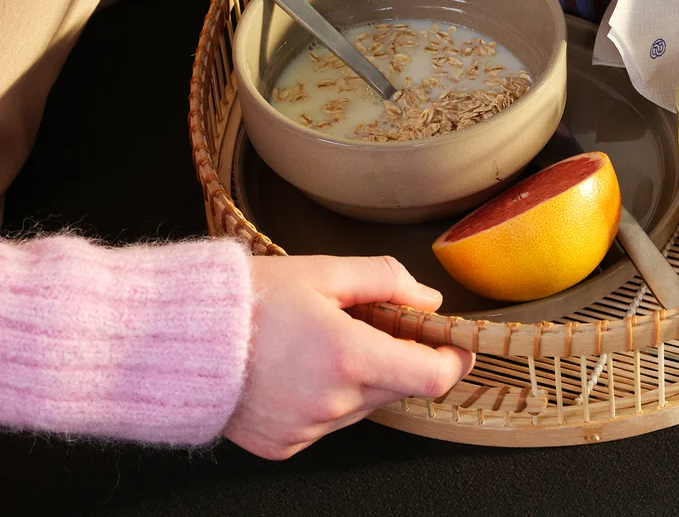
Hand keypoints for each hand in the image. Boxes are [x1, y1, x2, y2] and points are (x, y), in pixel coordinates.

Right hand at [223, 255, 473, 459]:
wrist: (182, 340)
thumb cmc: (252, 299)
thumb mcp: (324, 271)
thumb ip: (385, 280)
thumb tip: (428, 300)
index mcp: (349, 356)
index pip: (431, 376)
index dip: (452, 360)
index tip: (456, 345)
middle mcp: (333, 401)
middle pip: (397, 387)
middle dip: (399, 358)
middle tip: (379, 324)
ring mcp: (308, 429)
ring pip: (363, 405)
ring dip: (362, 378)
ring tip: (325, 342)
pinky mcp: (284, 445)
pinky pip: (327, 422)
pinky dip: (327, 397)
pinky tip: (299, 369)